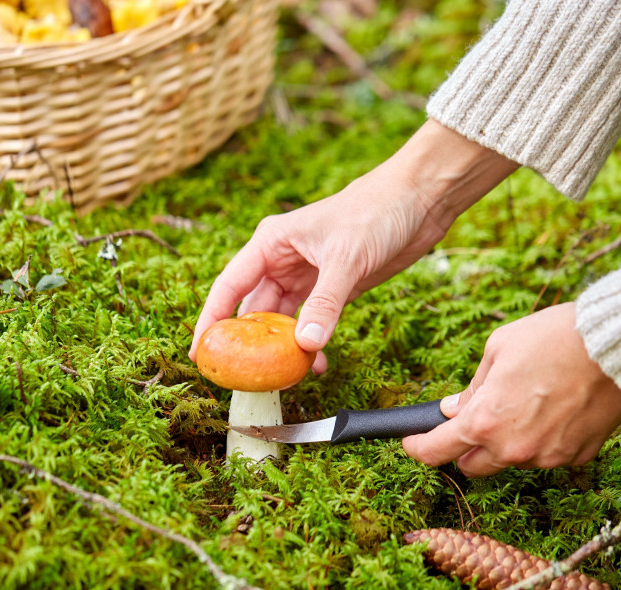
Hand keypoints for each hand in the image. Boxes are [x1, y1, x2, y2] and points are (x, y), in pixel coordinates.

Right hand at [189, 120, 517, 367]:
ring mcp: (309, 278)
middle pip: (254, 310)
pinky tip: (316, 362)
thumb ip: (325, 303)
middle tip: (243, 378)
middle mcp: (283, 262)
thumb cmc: (376, 211)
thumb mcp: (346, 258)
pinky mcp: (334, 289)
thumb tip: (304, 345)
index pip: (230, 286)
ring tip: (284, 377)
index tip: (201, 353)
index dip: (212, 320)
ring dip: (283, 348)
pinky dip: (311, 344)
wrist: (419, 200)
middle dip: (249, 344)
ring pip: (284, 321)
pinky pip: (312, 323)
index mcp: (272, 244)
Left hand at [402, 302, 620, 476]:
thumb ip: (472, 386)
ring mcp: (547, 458)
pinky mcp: (577, 457)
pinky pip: (548, 454)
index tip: (412, 443)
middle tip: (473, 420)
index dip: (418, 449)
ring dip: (508, 442)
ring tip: (529, 400)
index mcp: (484, 421)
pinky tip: (557, 407)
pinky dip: (544, 439)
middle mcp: (513, 449)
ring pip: (513, 460)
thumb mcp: (498, 348)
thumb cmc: (553, 337)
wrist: (616, 345)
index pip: (437, 451)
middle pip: (473, 466)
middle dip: (466, 448)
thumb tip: (454, 408)